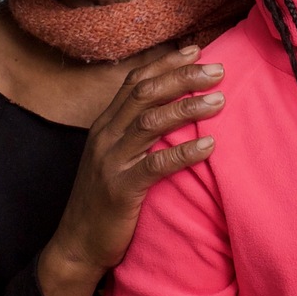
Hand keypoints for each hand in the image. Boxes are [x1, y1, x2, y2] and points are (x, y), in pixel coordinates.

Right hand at [38, 45, 224, 295]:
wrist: (77, 245)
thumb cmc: (104, 201)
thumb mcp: (115, 158)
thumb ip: (135, 133)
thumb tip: (170, 110)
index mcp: (105, 125)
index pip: (135, 82)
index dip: (165, 63)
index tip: (196, 50)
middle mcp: (105, 136)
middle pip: (145, 93)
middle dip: (182, 76)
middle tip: (217, 70)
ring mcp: (111, 161)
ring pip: (150, 121)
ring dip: (187, 107)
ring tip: (219, 100)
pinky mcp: (121, 189)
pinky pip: (155, 165)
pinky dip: (185, 153)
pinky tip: (210, 145)